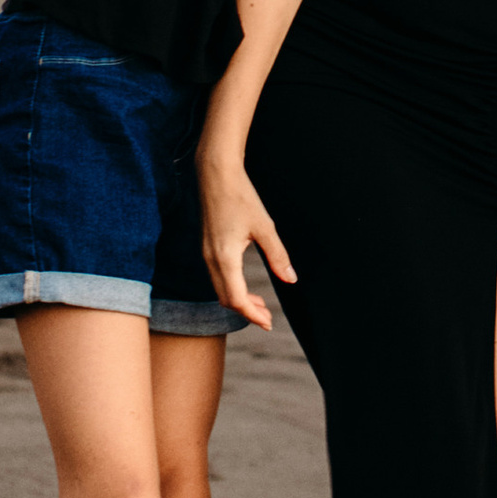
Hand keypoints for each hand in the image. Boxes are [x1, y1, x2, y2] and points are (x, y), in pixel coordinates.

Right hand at [200, 156, 296, 330]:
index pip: (237, 299)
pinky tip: (246, 286)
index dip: (252, 315)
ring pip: (220, 289)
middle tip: (268, 319)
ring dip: (239, 301)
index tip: (268, 323)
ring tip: (260, 305)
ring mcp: (206, 254)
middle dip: (247, 312)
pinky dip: (232, 288)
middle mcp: (211, 259)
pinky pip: (217, 277)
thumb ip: (277, 255)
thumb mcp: (264, 226)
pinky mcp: (207, 247)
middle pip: (226, 299)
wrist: (216, 174)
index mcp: (225, 257)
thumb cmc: (241, 196)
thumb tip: (290, 279)